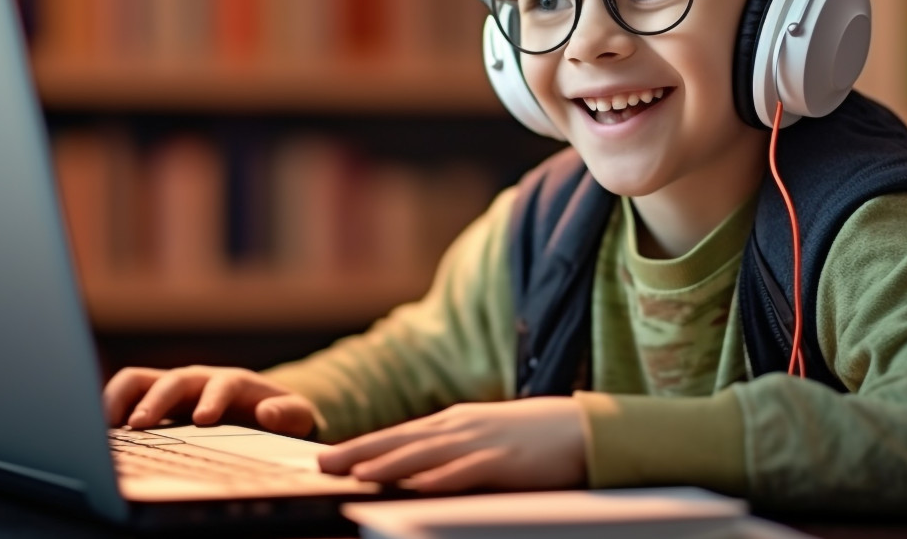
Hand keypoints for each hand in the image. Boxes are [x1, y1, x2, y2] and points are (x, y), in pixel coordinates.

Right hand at [102, 365, 315, 437]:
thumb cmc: (278, 414)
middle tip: (138, 426)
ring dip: (121, 398)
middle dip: (155, 400)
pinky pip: (127, 394)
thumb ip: (288, 414)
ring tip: (107, 426)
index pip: (221, 384)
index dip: (212, 399)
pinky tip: (100, 432)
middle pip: (173, 380)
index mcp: (233, 382)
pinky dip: (110, 407)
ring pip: (140, 380)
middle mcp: (199, 379)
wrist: (264, 409)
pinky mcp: (154, 400)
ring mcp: (173, 387)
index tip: (204, 420)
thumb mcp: (295, 416)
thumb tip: (269, 413)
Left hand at [317, 398, 585, 492]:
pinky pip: (465, 471)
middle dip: (360, 452)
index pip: (398, 434)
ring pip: (424, 453)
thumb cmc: (533, 438)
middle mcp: (461, 426)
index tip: (330, 456)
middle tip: (323, 464)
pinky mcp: (503, 460)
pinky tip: (416, 486)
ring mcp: (481, 441)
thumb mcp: (484, 437)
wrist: (583, 428)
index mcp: (454, 421)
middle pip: (401, 440)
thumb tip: (414, 472)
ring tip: (356, 474)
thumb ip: (451, 450)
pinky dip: (438, 478)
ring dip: (388, 464)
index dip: (362, 446)